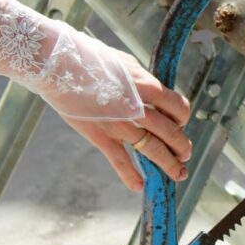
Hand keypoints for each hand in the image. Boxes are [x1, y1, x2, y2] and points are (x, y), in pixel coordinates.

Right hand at [0, 0, 192, 190]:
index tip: (180, 122)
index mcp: (147, 85)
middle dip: (182, 146)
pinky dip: (130, 176)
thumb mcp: (125, 63)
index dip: (182, 117)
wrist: (58, 63)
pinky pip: (119, 160)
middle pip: (170, 132)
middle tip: (186, 154)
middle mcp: (138, 107)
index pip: (178, 107)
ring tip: (179, 173)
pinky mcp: (100, 135)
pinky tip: (139, 187)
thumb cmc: (91, 57)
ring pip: (152, 149)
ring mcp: (119, 124)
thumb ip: (142, 80)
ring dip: (169, 164)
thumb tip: (154, 90)